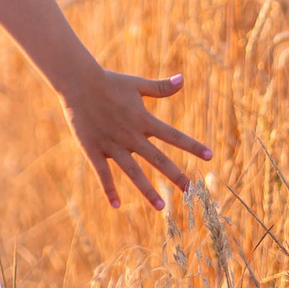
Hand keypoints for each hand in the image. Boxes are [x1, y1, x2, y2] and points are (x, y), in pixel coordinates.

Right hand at [63, 70, 211, 210]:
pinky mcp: (93, 150)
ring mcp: (112, 145)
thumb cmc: (109, 82)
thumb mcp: (137, 84)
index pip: (173, 136)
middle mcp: (131, 135)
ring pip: (133, 172)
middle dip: (176, 176)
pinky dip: (109, 189)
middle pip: (158, 160)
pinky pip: (103, 173)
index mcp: (143, 120)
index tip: (210, 156)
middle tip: (192, 191)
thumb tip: (183, 79)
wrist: (78, 83)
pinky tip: (116, 205)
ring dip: (148, 190)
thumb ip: (160, 87)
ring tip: (161, 208)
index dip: (192, 146)